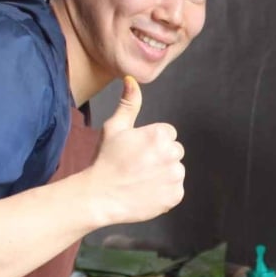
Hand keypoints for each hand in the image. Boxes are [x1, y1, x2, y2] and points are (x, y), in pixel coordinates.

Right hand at [81, 76, 185, 224]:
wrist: (100, 197)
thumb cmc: (105, 160)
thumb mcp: (114, 128)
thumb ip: (129, 103)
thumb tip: (132, 79)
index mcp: (160, 135)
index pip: (168, 134)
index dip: (151, 142)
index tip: (136, 151)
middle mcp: (172, 154)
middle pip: (174, 151)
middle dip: (160, 156)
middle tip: (137, 165)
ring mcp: (175, 177)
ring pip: (176, 170)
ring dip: (163, 174)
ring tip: (140, 179)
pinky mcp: (175, 196)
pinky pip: (175, 189)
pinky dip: (164, 192)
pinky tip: (145, 192)